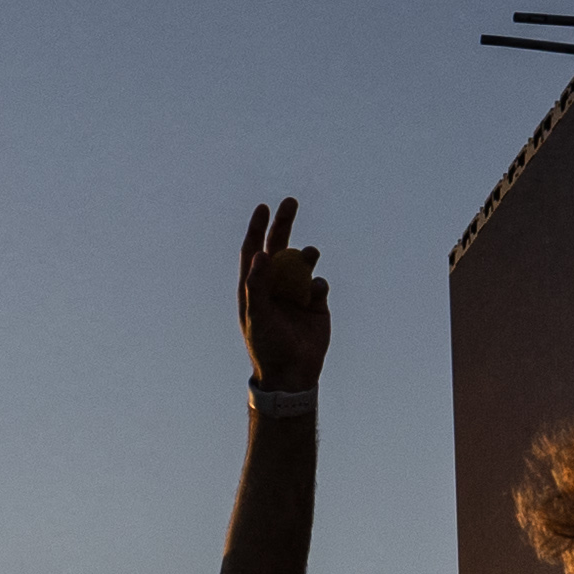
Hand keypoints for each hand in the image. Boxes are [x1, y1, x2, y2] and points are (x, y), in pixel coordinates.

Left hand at [237, 203, 330, 393]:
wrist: (292, 372)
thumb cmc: (267, 345)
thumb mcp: (256, 315)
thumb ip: (256, 285)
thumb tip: (259, 255)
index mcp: (255, 286)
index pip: (254, 250)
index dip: (257, 228)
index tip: (263, 208)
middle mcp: (275, 284)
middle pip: (280, 247)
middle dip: (284, 223)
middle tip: (290, 201)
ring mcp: (296, 292)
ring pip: (303, 262)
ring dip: (306, 254)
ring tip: (309, 255)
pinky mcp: (317, 303)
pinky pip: (320, 284)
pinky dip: (318, 285)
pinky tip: (314, 296)